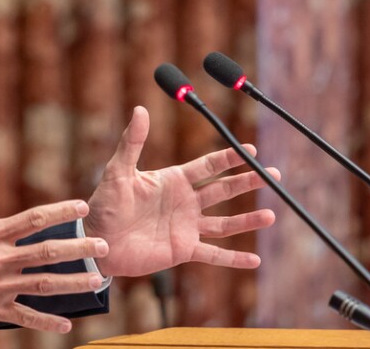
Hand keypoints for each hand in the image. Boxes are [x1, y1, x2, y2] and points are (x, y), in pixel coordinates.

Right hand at [0, 158, 108, 333]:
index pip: (33, 219)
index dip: (60, 212)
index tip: (82, 207)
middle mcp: (0, 260)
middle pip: (47, 252)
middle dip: (79, 249)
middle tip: (104, 246)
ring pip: (44, 285)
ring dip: (73, 283)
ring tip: (97, 281)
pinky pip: (25, 317)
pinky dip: (46, 322)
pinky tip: (67, 325)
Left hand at [83, 106, 278, 277]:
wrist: (96, 239)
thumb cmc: (104, 203)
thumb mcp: (118, 170)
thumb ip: (132, 142)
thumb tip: (140, 109)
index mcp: (174, 180)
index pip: (209, 166)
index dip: (230, 158)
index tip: (251, 149)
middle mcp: (185, 202)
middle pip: (224, 190)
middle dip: (248, 182)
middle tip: (273, 175)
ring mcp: (186, 227)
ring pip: (225, 224)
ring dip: (247, 220)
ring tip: (271, 215)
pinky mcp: (182, 250)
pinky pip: (213, 254)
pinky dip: (233, 258)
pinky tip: (254, 260)